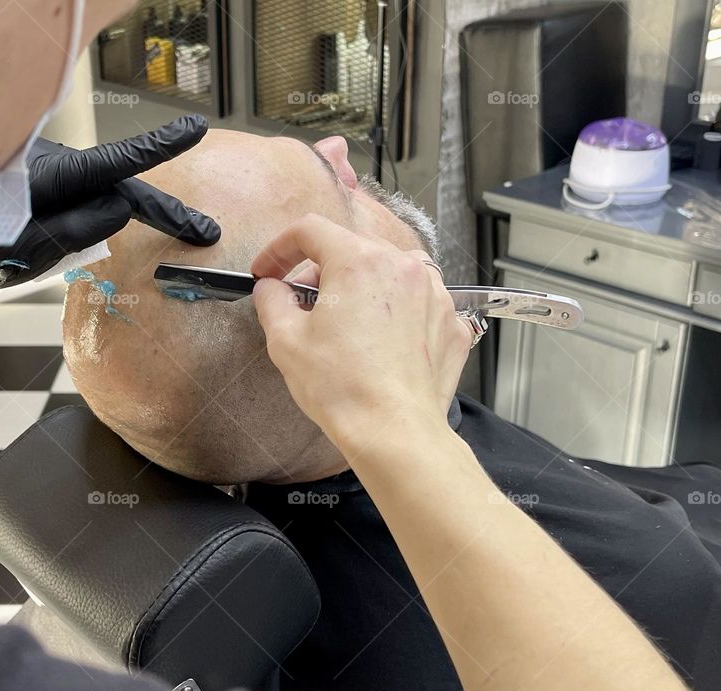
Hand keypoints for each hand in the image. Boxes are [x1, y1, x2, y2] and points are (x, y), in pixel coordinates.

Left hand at [0, 114, 219, 290]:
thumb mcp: (28, 249)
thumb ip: (81, 229)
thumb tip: (122, 208)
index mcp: (50, 179)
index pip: (116, 162)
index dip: (159, 148)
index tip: (195, 129)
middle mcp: (51, 169)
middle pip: (119, 185)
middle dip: (160, 213)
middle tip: (204, 233)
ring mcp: (42, 176)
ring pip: (90, 201)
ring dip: (86, 229)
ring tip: (43, 250)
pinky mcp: (33, 187)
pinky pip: (69, 206)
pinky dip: (70, 226)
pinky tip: (40, 242)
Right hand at [250, 214, 473, 443]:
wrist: (394, 431)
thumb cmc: (342, 388)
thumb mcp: (286, 340)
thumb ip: (272, 300)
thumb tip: (270, 288)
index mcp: (358, 261)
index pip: (311, 229)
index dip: (280, 247)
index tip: (269, 271)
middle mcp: (402, 267)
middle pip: (352, 248)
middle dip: (320, 271)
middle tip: (301, 303)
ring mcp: (434, 294)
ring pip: (390, 271)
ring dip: (362, 286)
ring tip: (346, 321)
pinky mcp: (451, 323)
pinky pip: (417, 302)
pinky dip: (395, 312)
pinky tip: (380, 340)